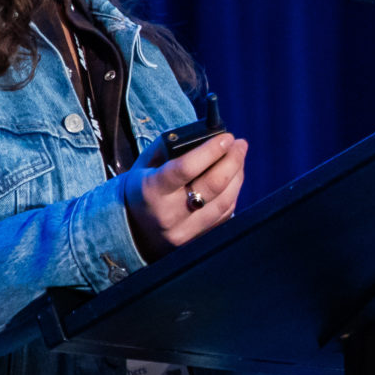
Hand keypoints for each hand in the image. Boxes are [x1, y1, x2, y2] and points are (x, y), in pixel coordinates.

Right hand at [119, 132, 247, 261]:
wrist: (135, 227)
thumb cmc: (143, 186)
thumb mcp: (146, 163)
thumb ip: (172, 146)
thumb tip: (208, 136)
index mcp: (152, 191)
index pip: (185, 168)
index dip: (211, 151)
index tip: (227, 137)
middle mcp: (169, 214)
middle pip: (212, 185)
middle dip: (232, 160)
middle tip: (240, 144)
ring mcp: (185, 231)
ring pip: (225, 201)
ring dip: (237, 175)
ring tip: (238, 157)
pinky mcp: (198, 239)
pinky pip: (225, 214)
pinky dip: (233, 192)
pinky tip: (234, 177)